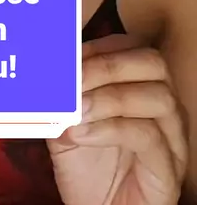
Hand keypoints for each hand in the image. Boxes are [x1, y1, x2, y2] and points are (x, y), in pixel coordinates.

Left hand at [47, 34, 187, 204]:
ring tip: (77, 110)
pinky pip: (148, 136)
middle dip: (108, 66)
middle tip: (73, 80)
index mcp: (142, 87)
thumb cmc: (87, 168)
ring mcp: (172, 138)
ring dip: (111, 97)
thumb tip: (45, 68)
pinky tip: (82, 133)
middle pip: (153, 63)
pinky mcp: (168, 169)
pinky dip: (111, 128)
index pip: (132, 48)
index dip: (99, 47)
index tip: (67, 58)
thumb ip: (61, 97)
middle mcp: (164, 107)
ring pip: (158, 97)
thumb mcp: (67, 123)